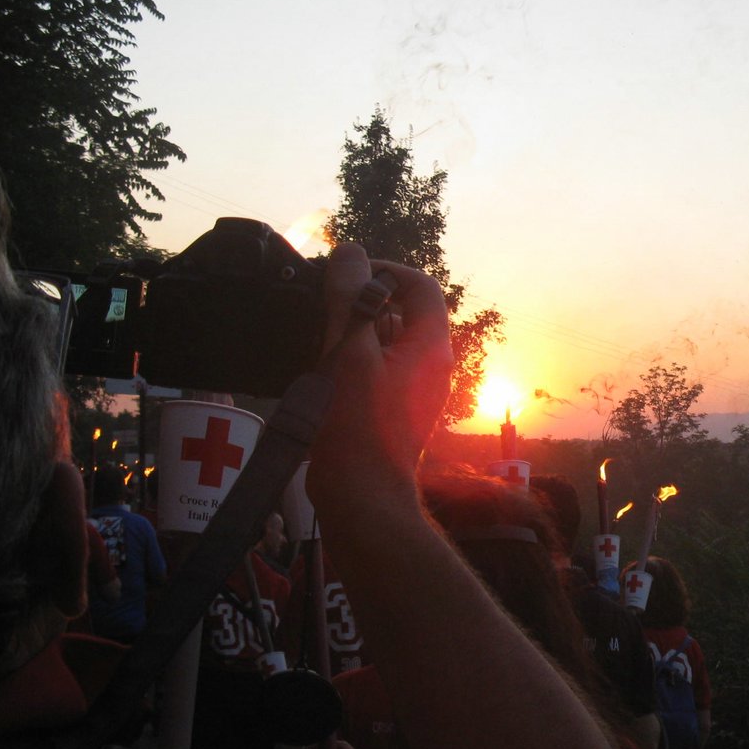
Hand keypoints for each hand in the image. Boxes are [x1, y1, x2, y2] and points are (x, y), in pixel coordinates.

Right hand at [307, 243, 450, 514]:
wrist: (360, 495)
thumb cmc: (358, 428)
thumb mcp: (348, 354)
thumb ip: (350, 300)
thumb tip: (350, 254)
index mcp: (431, 347)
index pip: (421, 286)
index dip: (386, 270)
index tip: (347, 275)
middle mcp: (428, 365)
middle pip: (398, 311)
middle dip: (359, 302)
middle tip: (323, 307)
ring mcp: (409, 388)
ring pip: (380, 340)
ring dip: (349, 333)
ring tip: (318, 342)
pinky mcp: (387, 407)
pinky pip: (370, 367)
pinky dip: (346, 360)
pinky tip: (318, 370)